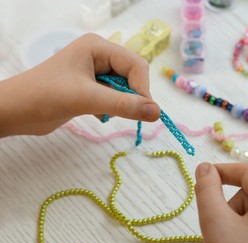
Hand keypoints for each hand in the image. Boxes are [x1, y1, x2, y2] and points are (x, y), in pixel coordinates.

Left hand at [0, 33, 159, 136]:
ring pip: (124, 88)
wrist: (14, 111)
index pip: (135, 64)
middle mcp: (99, 56)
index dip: (142, 88)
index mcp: (98, 47)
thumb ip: (123, 105)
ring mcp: (95, 72)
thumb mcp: (86, 99)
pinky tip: (95, 114)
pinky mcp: (91, 87)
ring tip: (103, 112)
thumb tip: (157, 112)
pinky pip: (114, 97)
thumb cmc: (44, 97)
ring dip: (120, 103)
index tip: (143, 111)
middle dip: (131, 96)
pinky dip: (111, 108)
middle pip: (132, 75)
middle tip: (122, 113)